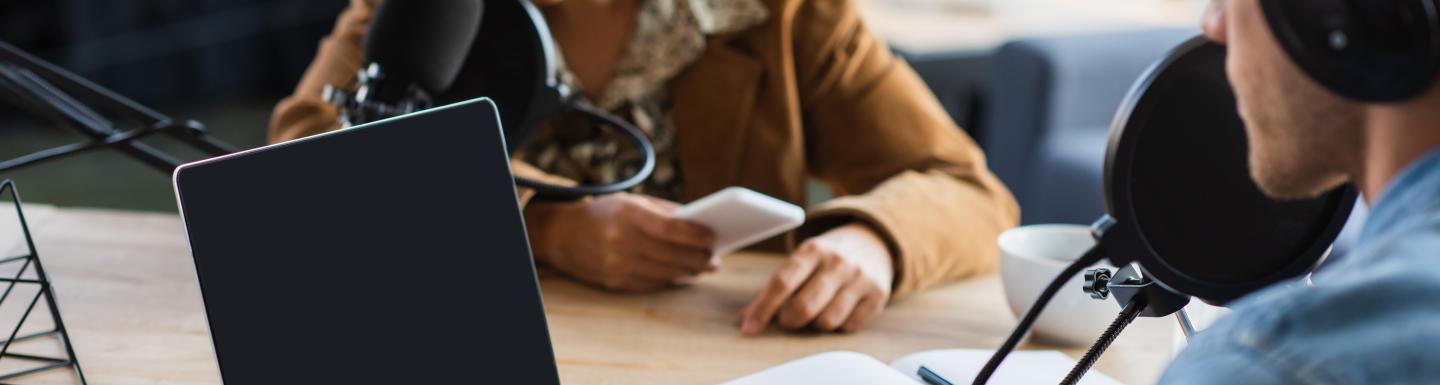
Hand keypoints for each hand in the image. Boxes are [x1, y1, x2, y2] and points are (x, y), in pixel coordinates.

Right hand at [526, 193, 716, 291]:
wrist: (562, 235)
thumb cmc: (605, 214)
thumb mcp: (630, 201)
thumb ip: (664, 211)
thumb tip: (700, 225)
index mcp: (627, 213)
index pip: (668, 228)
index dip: (694, 235)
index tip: (712, 237)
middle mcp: (620, 240)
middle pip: (670, 254)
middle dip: (698, 257)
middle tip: (715, 258)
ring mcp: (617, 264)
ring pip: (665, 272)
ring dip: (689, 271)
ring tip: (704, 267)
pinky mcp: (615, 282)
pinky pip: (651, 283)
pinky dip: (670, 279)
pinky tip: (683, 274)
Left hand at [739, 223, 893, 333]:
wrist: (873, 242)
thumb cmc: (825, 259)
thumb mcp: (801, 261)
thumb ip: (775, 288)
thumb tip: (746, 321)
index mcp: (812, 249)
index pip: (782, 283)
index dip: (763, 309)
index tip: (749, 328)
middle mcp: (838, 261)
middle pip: (803, 307)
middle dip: (789, 320)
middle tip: (788, 319)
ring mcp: (861, 278)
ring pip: (827, 321)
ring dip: (815, 324)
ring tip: (816, 312)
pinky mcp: (878, 294)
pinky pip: (849, 327)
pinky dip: (839, 326)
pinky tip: (839, 311)